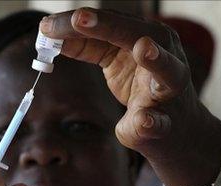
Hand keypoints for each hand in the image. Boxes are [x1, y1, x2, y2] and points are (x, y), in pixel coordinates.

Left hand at [40, 8, 220, 185]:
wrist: (174, 130)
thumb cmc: (143, 89)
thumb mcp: (113, 62)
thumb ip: (88, 47)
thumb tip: (50, 32)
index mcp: (144, 37)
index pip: (109, 23)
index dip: (76, 24)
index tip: (46, 26)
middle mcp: (163, 55)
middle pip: (136, 34)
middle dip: (108, 26)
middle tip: (80, 19)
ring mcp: (169, 89)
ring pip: (167, 70)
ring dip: (156, 61)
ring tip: (143, 49)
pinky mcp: (166, 122)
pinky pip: (159, 122)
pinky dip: (151, 122)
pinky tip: (144, 121)